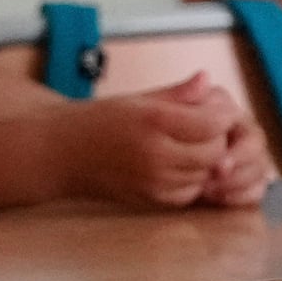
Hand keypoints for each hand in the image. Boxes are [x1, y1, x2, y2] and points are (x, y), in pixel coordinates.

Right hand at [62, 78, 262, 208]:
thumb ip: (177, 93)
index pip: (212, 124)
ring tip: (188, 144)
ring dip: (205, 161)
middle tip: (205, 127)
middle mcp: (155, 154)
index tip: (215, 109)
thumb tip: (207, 80)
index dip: (221, 116)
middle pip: (214, 151)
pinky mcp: (150, 200)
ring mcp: (153, 181)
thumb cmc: (98, 120)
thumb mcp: (136, 98)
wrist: (60, 153)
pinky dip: (190, 180)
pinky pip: (188, 193)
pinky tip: (176, 165)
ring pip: (205, 174)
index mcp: (153, 121)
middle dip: (216, 138)